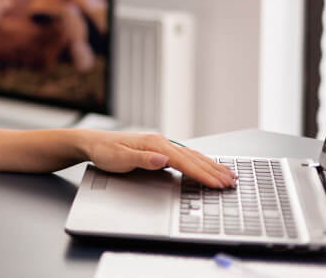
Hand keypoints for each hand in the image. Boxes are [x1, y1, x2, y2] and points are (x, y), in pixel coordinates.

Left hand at [78, 130, 235, 187]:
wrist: (92, 142)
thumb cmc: (104, 151)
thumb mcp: (120, 158)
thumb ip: (143, 159)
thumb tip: (164, 160)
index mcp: (154, 144)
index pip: (184, 162)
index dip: (202, 174)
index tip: (217, 184)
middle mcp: (161, 142)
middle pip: (193, 158)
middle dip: (214, 171)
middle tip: (233, 182)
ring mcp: (161, 145)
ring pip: (192, 155)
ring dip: (211, 165)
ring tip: (229, 174)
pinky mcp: (160, 149)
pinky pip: (185, 156)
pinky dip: (200, 162)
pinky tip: (208, 166)